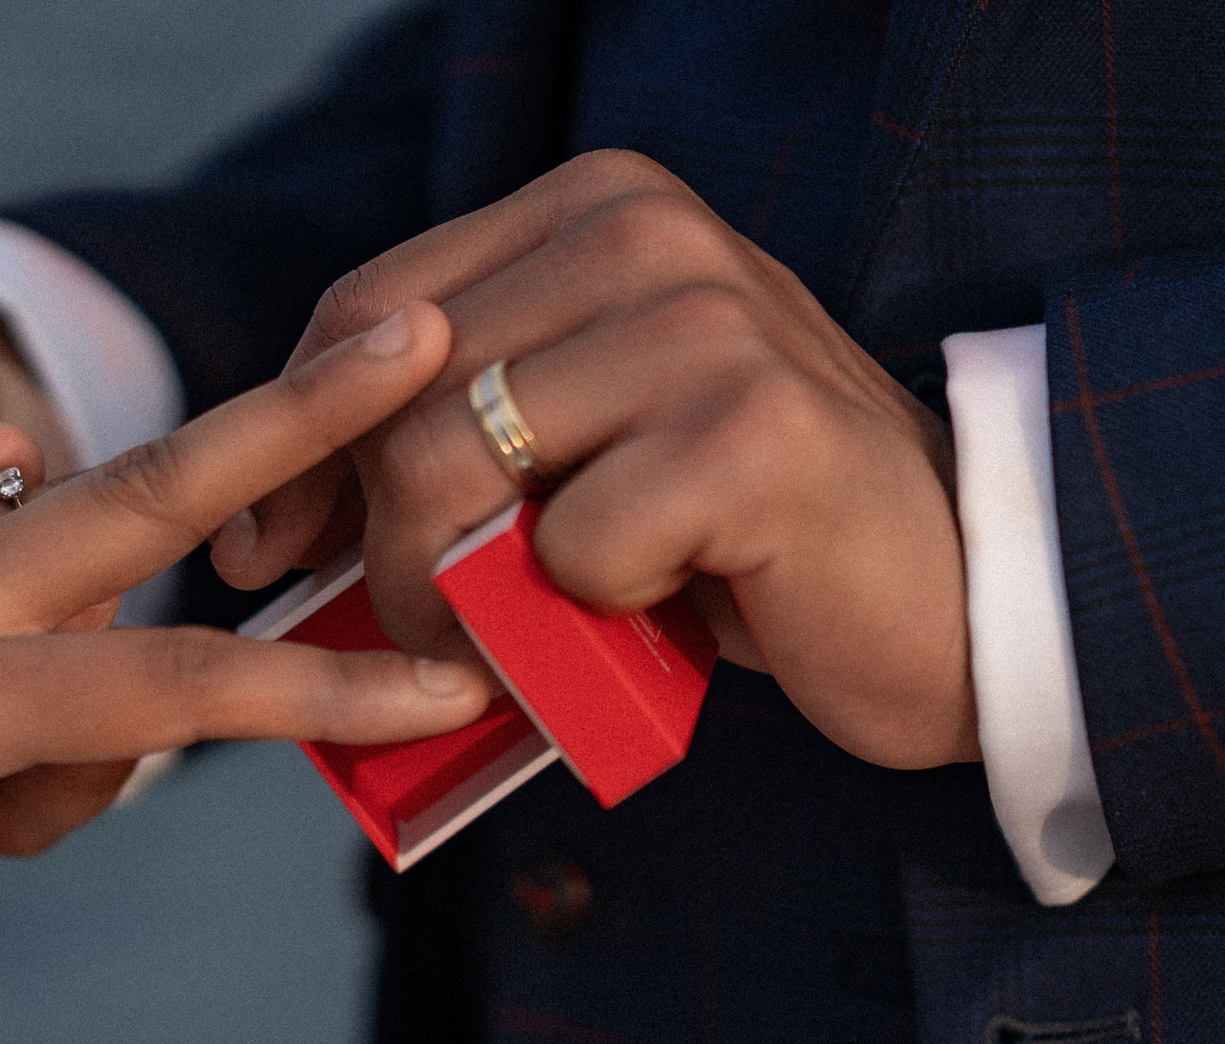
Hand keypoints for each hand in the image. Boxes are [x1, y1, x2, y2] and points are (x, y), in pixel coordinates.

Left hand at [0, 302, 484, 1043]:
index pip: (162, 693)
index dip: (316, 694)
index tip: (443, 683)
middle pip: (148, 493)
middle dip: (293, 417)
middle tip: (419, 326)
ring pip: (96, 498)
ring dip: (225, 447)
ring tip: (344, 390)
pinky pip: (31, 532)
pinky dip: (126, 512)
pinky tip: (177, 520)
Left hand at [214, 150, 977, 770]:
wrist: (961, 597)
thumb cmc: (746, 537)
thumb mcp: (588, 448)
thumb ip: (456, 431)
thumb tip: (265, 519)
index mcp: (600, 208)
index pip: (370, 309)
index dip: (294, 438)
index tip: (263, 548)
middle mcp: (650, 233)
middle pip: (398, 398)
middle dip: (370, 545)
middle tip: (410, 637)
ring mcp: (707, 321)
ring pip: (457, 468)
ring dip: (448, 598)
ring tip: (499, 654)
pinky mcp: (754, 431)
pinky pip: (568, 550)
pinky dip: (576, 623)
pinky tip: (644, 623)